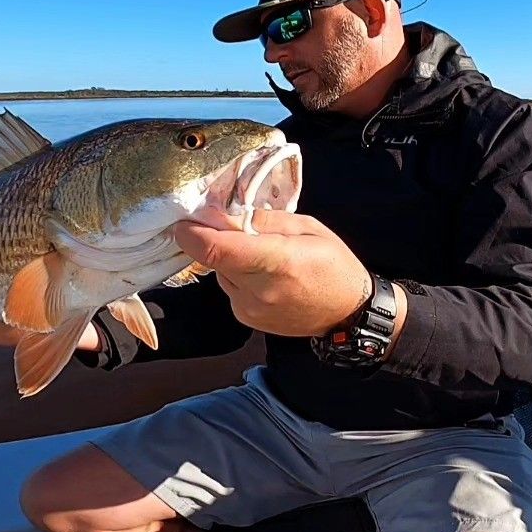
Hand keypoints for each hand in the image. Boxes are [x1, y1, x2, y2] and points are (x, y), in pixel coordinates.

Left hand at [173, 210, 371, 337]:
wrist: (346, 313)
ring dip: (230, 259)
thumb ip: (264, 219)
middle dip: (217, 239)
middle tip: (235, 227)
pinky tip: (263, 276)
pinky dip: (238, 276)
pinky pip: (229, 287)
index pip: (217, 250)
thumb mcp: (307, 227)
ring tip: (261, 255)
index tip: (186, 221)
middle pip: (214, 258)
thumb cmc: (333, 264)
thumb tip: (225, 213)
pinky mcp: (246, 318)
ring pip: (220, 272)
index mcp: (278, 261)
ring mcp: (250, 308)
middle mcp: (259, 290)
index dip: (193, 234)